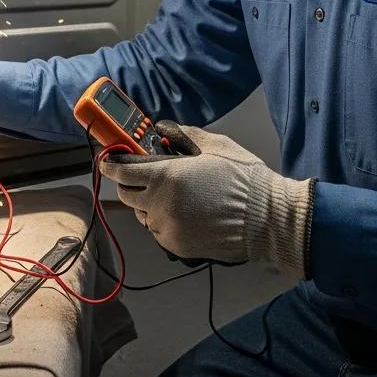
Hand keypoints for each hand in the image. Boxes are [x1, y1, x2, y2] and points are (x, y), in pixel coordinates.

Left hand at [99, 121, 315, 276]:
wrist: (267, 219)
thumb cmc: (243, 179)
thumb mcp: (214, 145)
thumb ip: (182, 135)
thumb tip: (163, 130)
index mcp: (166, 177)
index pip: (122, 171)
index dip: (112, 164)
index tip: (109, 160)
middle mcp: (160, 205)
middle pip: (126, 194)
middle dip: (129, 183)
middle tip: (144, 175)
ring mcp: (168, 228)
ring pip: (142, 214)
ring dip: (148, 203)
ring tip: (172, 195)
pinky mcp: (177, 246)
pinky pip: (158, 230)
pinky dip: (163, 221)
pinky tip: (184, 212)